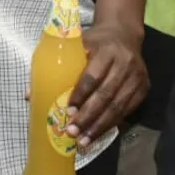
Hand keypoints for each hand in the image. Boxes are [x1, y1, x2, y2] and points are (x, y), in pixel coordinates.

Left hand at [66, 21, 147, 148]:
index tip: (68, 111)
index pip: (93, 75)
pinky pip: (127, 111)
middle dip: (88, 116)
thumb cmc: (94, 41)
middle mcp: (125, 63)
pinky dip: (111, 124)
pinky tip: (97, 134)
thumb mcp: (76, 44)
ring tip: (83, 141)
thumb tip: (30, 94)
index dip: (81, 94)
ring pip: (118, 106)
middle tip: (72, 131)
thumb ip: (55, 65)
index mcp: (106, 49)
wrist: (124, 34)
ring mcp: (137, 77)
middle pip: (106, 94)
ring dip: (99, 126)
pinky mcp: (144, 88)